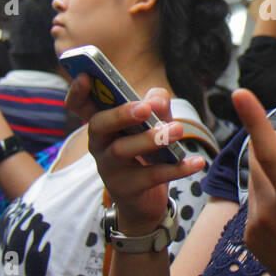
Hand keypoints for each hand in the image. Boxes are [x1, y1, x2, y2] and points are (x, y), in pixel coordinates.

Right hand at [64, 75, 206, 231]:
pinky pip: (151, 176)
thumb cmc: (146, 152)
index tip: (87, 76)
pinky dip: (177, 169)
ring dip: (150, 139)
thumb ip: (156, 105)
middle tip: (145, 108)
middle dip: (121, 114)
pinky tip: (197, 161)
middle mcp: (99, 144)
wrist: (145, 198)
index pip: (79, 105)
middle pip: (99, 125)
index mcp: (102, 123)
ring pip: (123, 150)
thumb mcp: (153, 123)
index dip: (78, 91)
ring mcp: (109, 168)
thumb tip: (157, 99)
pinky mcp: (126, 189)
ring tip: (178, 129)